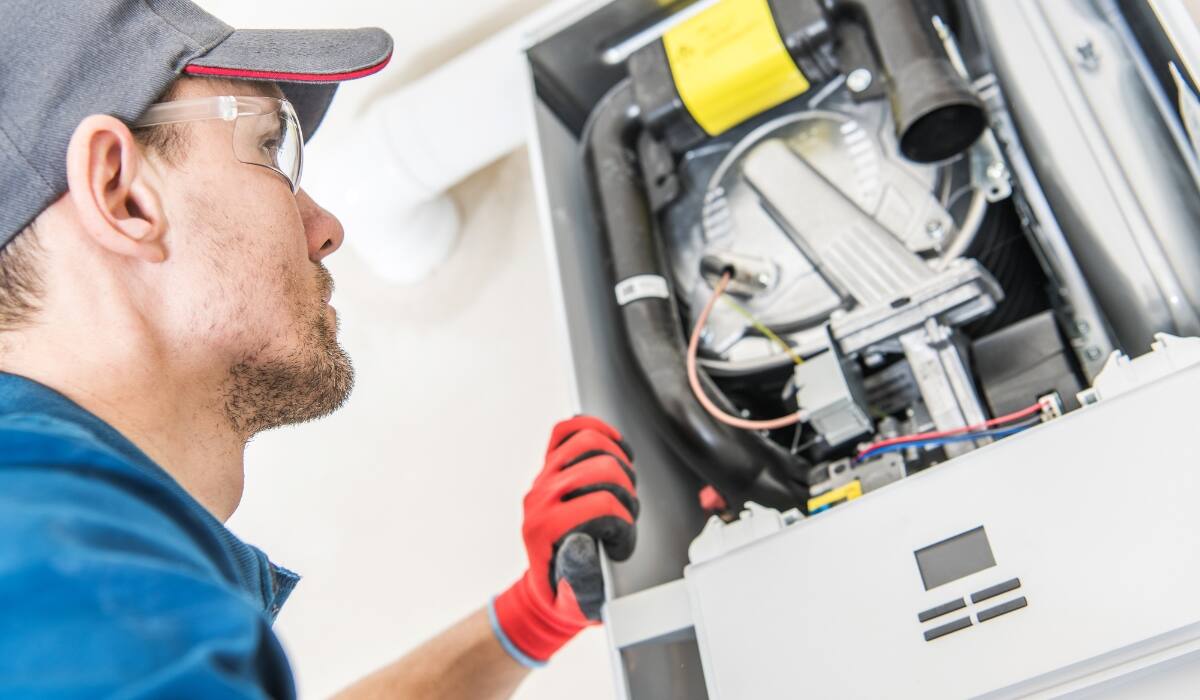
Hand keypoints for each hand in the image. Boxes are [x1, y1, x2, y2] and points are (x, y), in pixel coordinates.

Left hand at [490, 416, 638, 666]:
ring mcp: (543, 477)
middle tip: (625, 516)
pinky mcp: (550, 465)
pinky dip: (595, 429)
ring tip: (623, 487)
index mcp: (544, 530)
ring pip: (589, 442)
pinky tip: (614, 446)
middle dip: (626, 492)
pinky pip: (568, 430)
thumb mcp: (578, 600)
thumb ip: (581, 577)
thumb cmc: (567, 594)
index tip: (619, 546)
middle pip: (602, 468)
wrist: (546, 587)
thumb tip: (581, 540)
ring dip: (618, 462)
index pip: (602, 505)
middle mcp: (539, 498)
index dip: (623, 525)